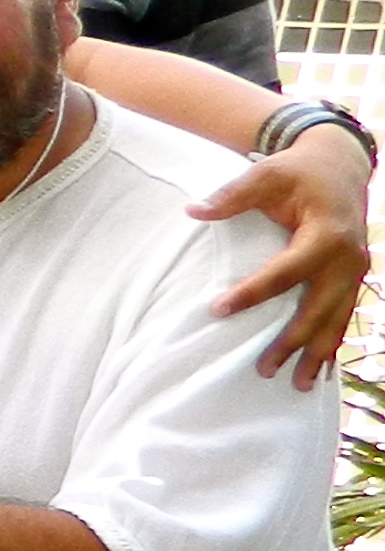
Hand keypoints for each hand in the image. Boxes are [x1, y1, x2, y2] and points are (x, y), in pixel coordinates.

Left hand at [200, 124, 370, 388]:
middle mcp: (347, 257)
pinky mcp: (355, 278)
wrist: (341, 165)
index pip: (285, 271)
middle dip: (293, 340)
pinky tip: (322, 370)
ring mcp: (356, 270)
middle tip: (263, 369)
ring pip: (338, 319)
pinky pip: (346, 315)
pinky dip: (334, 342)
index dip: (253, 292)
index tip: (218, 309)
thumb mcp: (266, 175)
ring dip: (319, 352)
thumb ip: (232, 194)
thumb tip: (193, 210)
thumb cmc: (298, 172)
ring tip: (298, 385)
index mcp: (325, 234)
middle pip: (318, 307)